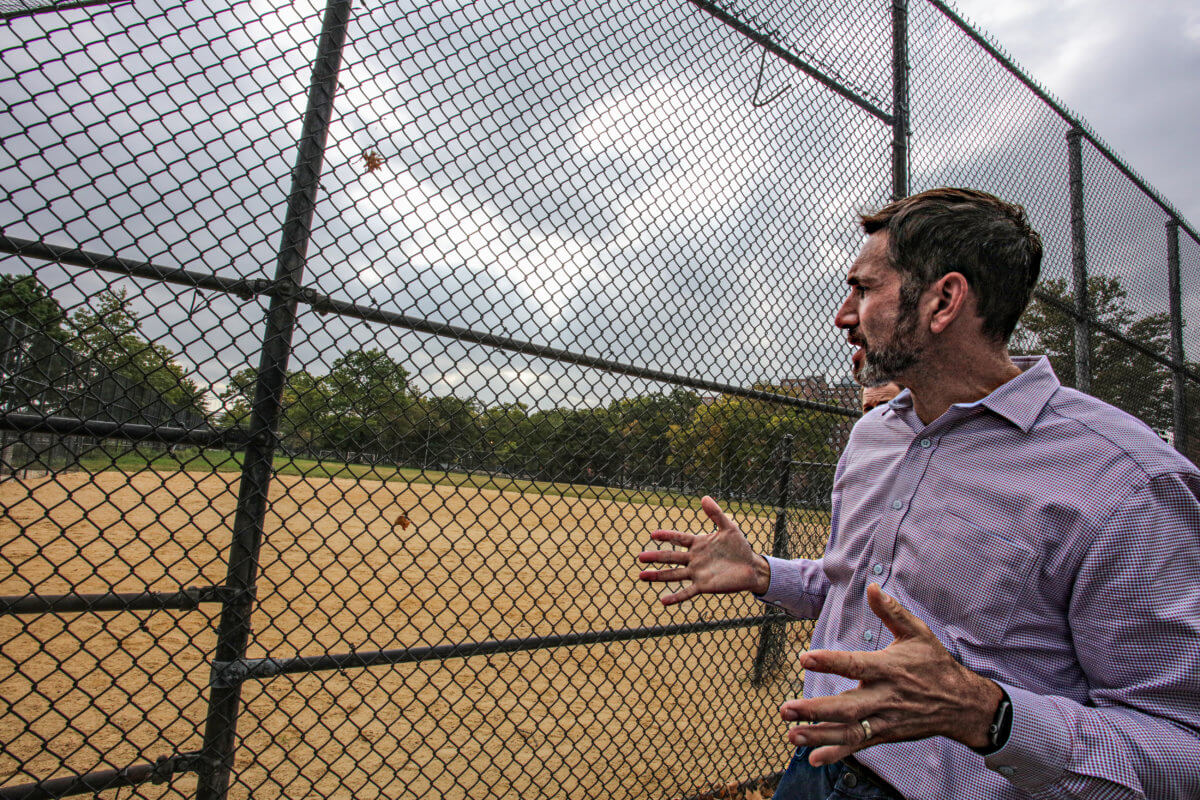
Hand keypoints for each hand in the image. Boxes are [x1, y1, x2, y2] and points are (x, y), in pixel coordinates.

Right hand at [637, 496, 770, 604]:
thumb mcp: (729, 528)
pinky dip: (676, 597)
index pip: (678, 539)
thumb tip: (704, 497)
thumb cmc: (739, 547)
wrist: (751, 567)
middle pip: (671, 557)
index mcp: (698, 543)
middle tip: (640, 557)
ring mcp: (697, 573)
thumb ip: (716, 514)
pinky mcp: (704, 586)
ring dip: (658, 576)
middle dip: (655, 557)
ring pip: (674, 574)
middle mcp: (694, 558)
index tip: (653, 534)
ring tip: (642, 576)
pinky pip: (687, 591)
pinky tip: (663, 601)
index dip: (667, 536)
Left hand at [781, 583, 1002, 765]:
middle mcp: (885, 697)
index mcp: (889, 669)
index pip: (855, 665)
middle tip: (786, 708)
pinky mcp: (884, 734)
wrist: (962, 705)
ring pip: (848, 731)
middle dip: (815, 709)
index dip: (830, 661)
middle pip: (847, 706)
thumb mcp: (918, 633)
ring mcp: (884, 720)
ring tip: (790, 734)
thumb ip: (892, 611)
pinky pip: (858, 745)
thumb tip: (872, 586)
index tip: (804, 657)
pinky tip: (813, 758)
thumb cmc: (935, 664)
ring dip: (818, 735)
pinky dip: (836, 753)